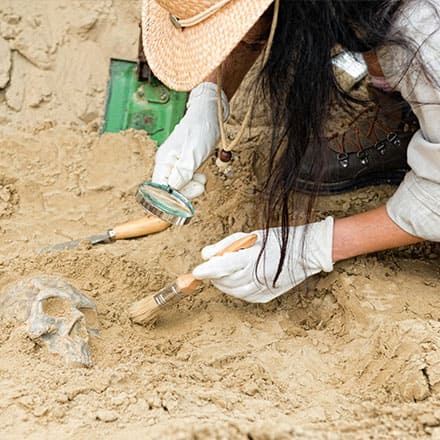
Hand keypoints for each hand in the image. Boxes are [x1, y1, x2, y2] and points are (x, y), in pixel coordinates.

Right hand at [152, 82, 228, 198]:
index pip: (159, 190)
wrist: (210, 114)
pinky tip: (201, 174)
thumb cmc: (201, 130)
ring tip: (202, 177)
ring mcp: (174, 165)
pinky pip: (186, 180)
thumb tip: (172, 189)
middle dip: (186, 192)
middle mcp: (166, 165)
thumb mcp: (194, 154)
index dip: (171, 199)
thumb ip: (182, 173)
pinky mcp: (183, 165)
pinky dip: (194, 181)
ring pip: (179, 187)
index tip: (188, 197)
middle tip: (201, 184)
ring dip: (192, 186)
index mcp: (163, 162)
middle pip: (169, 191)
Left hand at [192, 218, 333, 302]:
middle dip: (215, 276)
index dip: (207, 271)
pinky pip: (244, 296)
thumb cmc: (278, 240)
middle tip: (211, 268)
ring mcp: (263, 288)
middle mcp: (258, 275)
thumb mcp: (250, 236)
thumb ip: (226, 245)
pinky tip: (238, 279)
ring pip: (233, 292)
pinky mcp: (266, 296)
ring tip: (224, 272)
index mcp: (253, 257)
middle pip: (226, 281)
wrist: (306, 252)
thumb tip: (206, 255)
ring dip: (224, 283)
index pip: (223, 266)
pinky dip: (236, 289)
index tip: (197, 272)